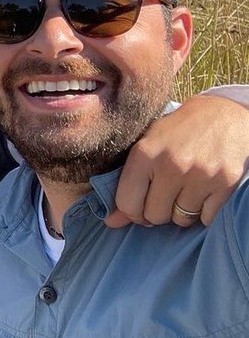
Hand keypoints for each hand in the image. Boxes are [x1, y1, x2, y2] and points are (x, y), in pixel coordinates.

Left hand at [108, 94, 248, 227]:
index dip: (131, 212)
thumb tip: (112, 223)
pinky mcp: (225, 184)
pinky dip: (202, 212)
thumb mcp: (147, 145)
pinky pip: (205, 218)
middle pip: (154, 216)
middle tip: (164, 195)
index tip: (139, 207)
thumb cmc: (178, 131)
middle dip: (157, 212)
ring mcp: (200, 176)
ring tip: (184, 189)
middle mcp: (172, 165)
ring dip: (180, 211)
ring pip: (181, 220)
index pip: (127, 203)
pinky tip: (202, 191)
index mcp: (145, 153)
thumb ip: (127, 184)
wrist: (224, 115)